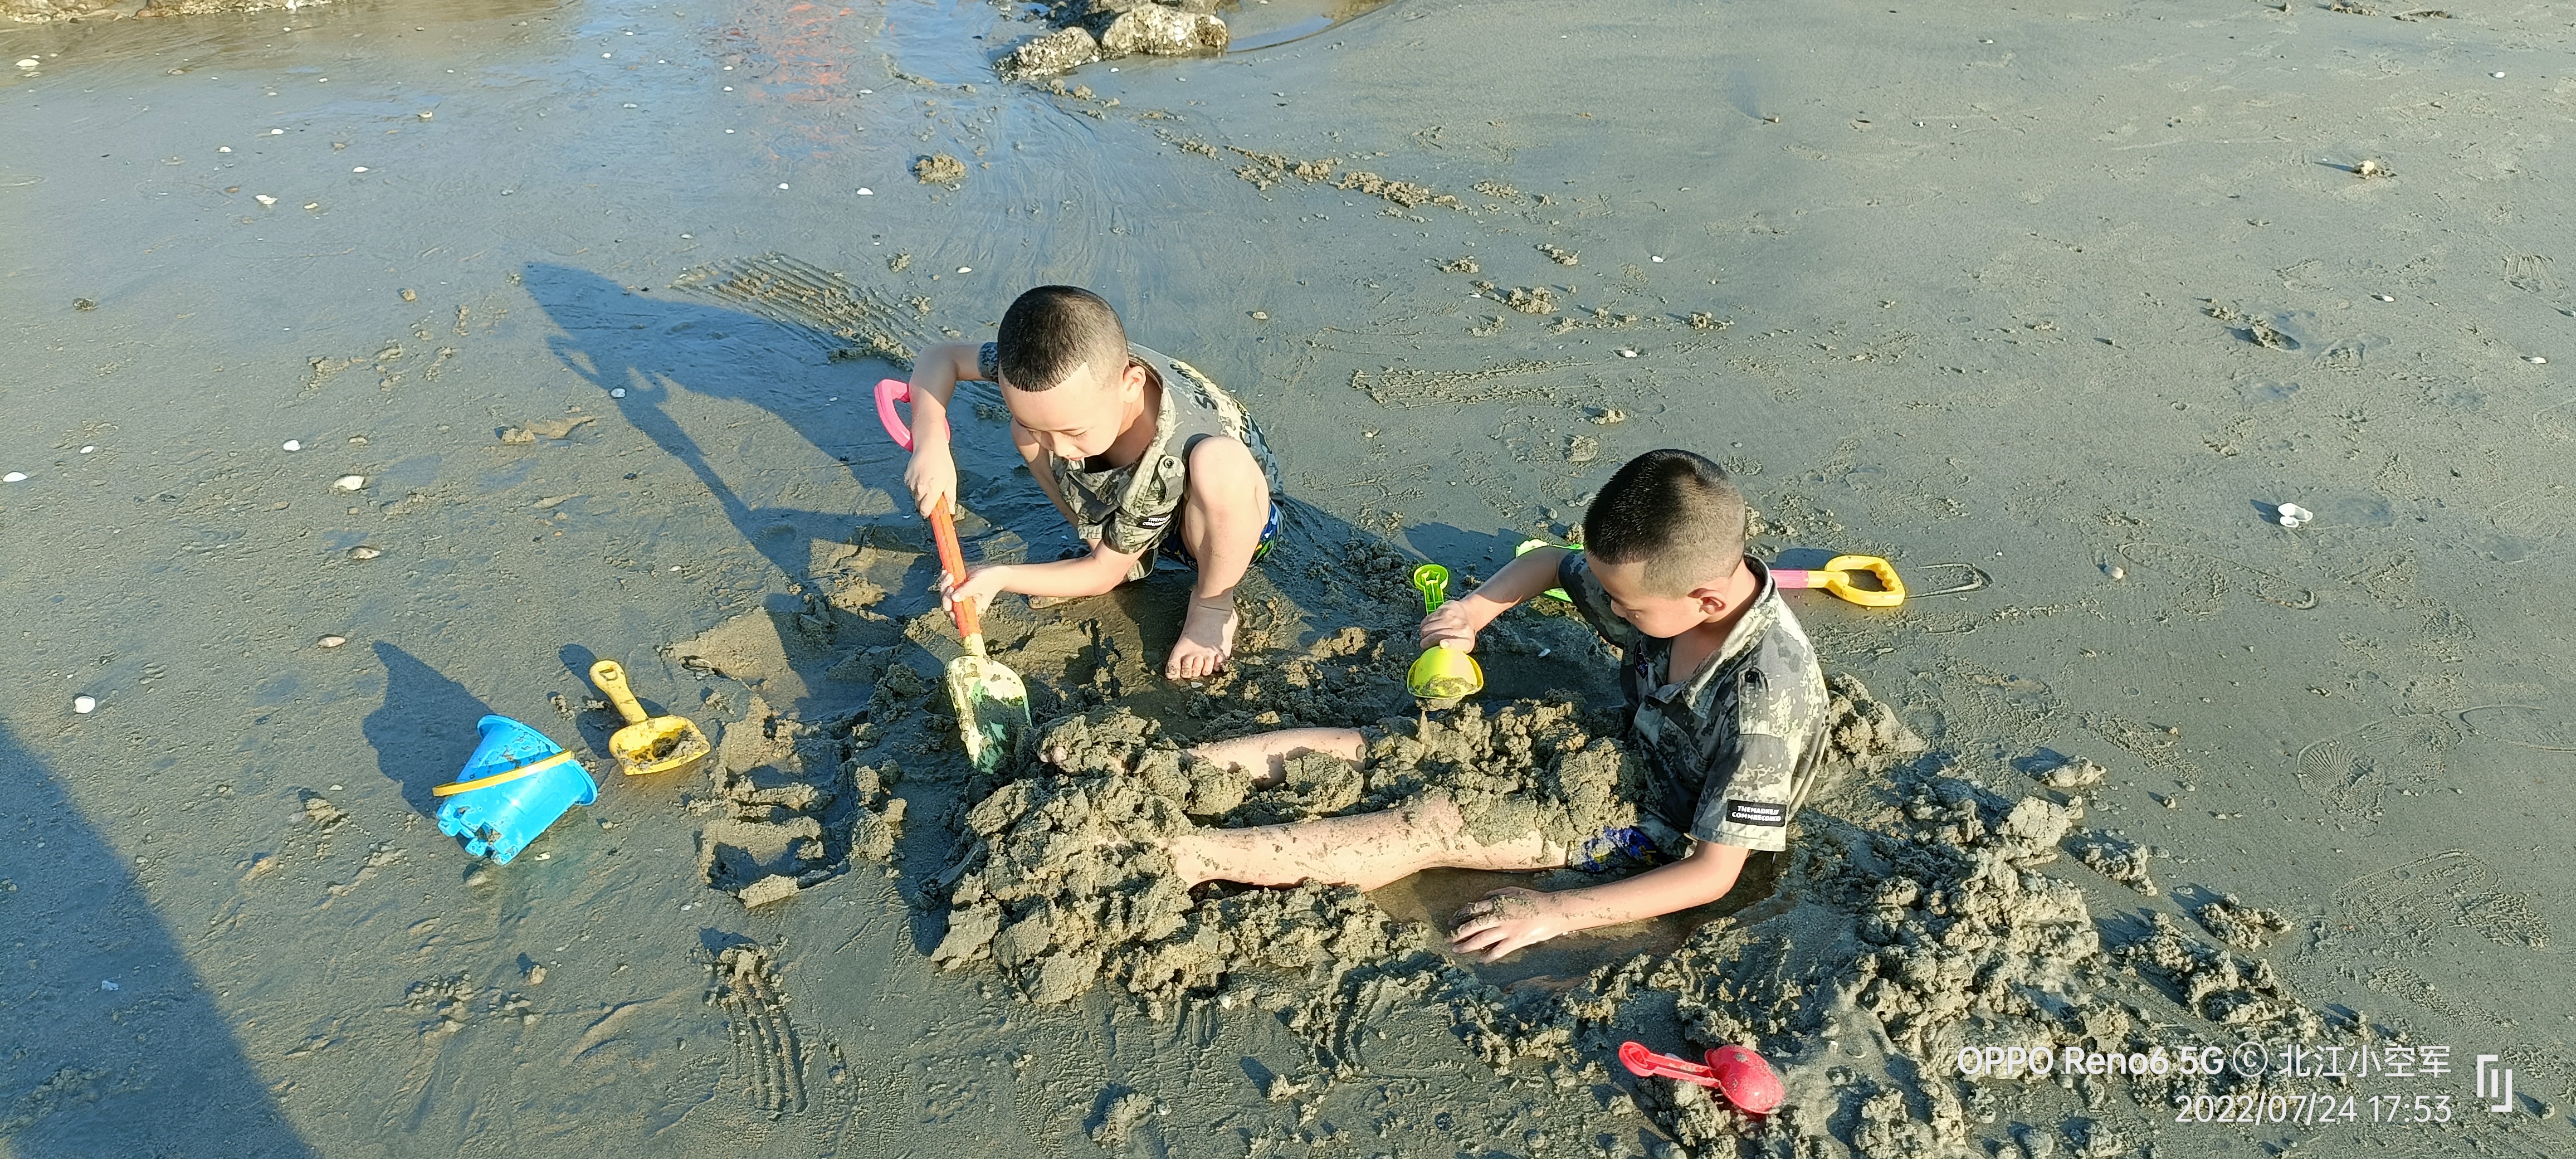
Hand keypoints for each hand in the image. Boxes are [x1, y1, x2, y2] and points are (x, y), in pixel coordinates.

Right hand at [904, 445, 957, 517]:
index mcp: (932, 491)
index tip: (934, 510)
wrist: (929, 446)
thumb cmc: (943, 462)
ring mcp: (911, 484)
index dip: (929, 513)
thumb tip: (950, 511)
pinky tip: (923, 476)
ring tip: (929, 481)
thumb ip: (950, 498)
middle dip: (926, 503)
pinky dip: (916, 486)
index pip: (925, 511)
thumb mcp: (951, 481)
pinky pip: (911, 488)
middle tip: (935, 493)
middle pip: (920, 506)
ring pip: (915, 497)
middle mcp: (919, 489)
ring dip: (921, 494)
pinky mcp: (906, 478)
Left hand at [939, 563, 1010, 614]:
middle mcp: (963, 606)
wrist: (993, 572)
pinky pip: (945, 586)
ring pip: (944, 596)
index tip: (949, 606)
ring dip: (944, 585)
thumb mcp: (978, 584)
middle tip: (950, 586)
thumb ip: (967, 591)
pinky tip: (946, 572)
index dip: (951, 615)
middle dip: (946, 597)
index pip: (959, 619)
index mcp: (972, 610)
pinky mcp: (955, 588)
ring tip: (950, 575)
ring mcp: (958, 597)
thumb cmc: (989, 580)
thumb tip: (954, 598)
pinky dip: (944, 579)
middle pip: (948, 607)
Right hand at [1420, 600, 1481, 652]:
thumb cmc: (1465, 633)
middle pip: (1434, 636)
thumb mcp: (1466, 645)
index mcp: (1465, 638)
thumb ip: (1456, 648)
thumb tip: (1442, 645)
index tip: (1441, 645)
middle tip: (1424, 644)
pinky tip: (1427, 627)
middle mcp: (1458, 626)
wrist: (1470, 614)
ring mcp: (1450, 617)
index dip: (1447, 644)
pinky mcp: (1443, 609)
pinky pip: (1426, 620)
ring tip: (1426, 636)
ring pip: (1427, 628)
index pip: (1455, 643)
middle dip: (1425, 643)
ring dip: (1423, 634)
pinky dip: (1424, 625)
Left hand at [1449, 887, 1572, 961]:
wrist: (1552, 910)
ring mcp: (1506, 930)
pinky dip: (1488, 956)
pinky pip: (1498, 951)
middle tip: (1448, 939)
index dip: (1459, 915)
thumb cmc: (1533, 899)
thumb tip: (1483, 898)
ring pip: (1481, 940)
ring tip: (1457, 950)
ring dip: (1467, 946)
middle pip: (1473, 926)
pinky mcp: (1515, 940)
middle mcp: (1499, 916)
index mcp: (1497, 903)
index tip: (1451, 921)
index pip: (1472, 909)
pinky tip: (1480, 960)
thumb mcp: (1513, 890)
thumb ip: (1496, 893)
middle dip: (1458, 933)